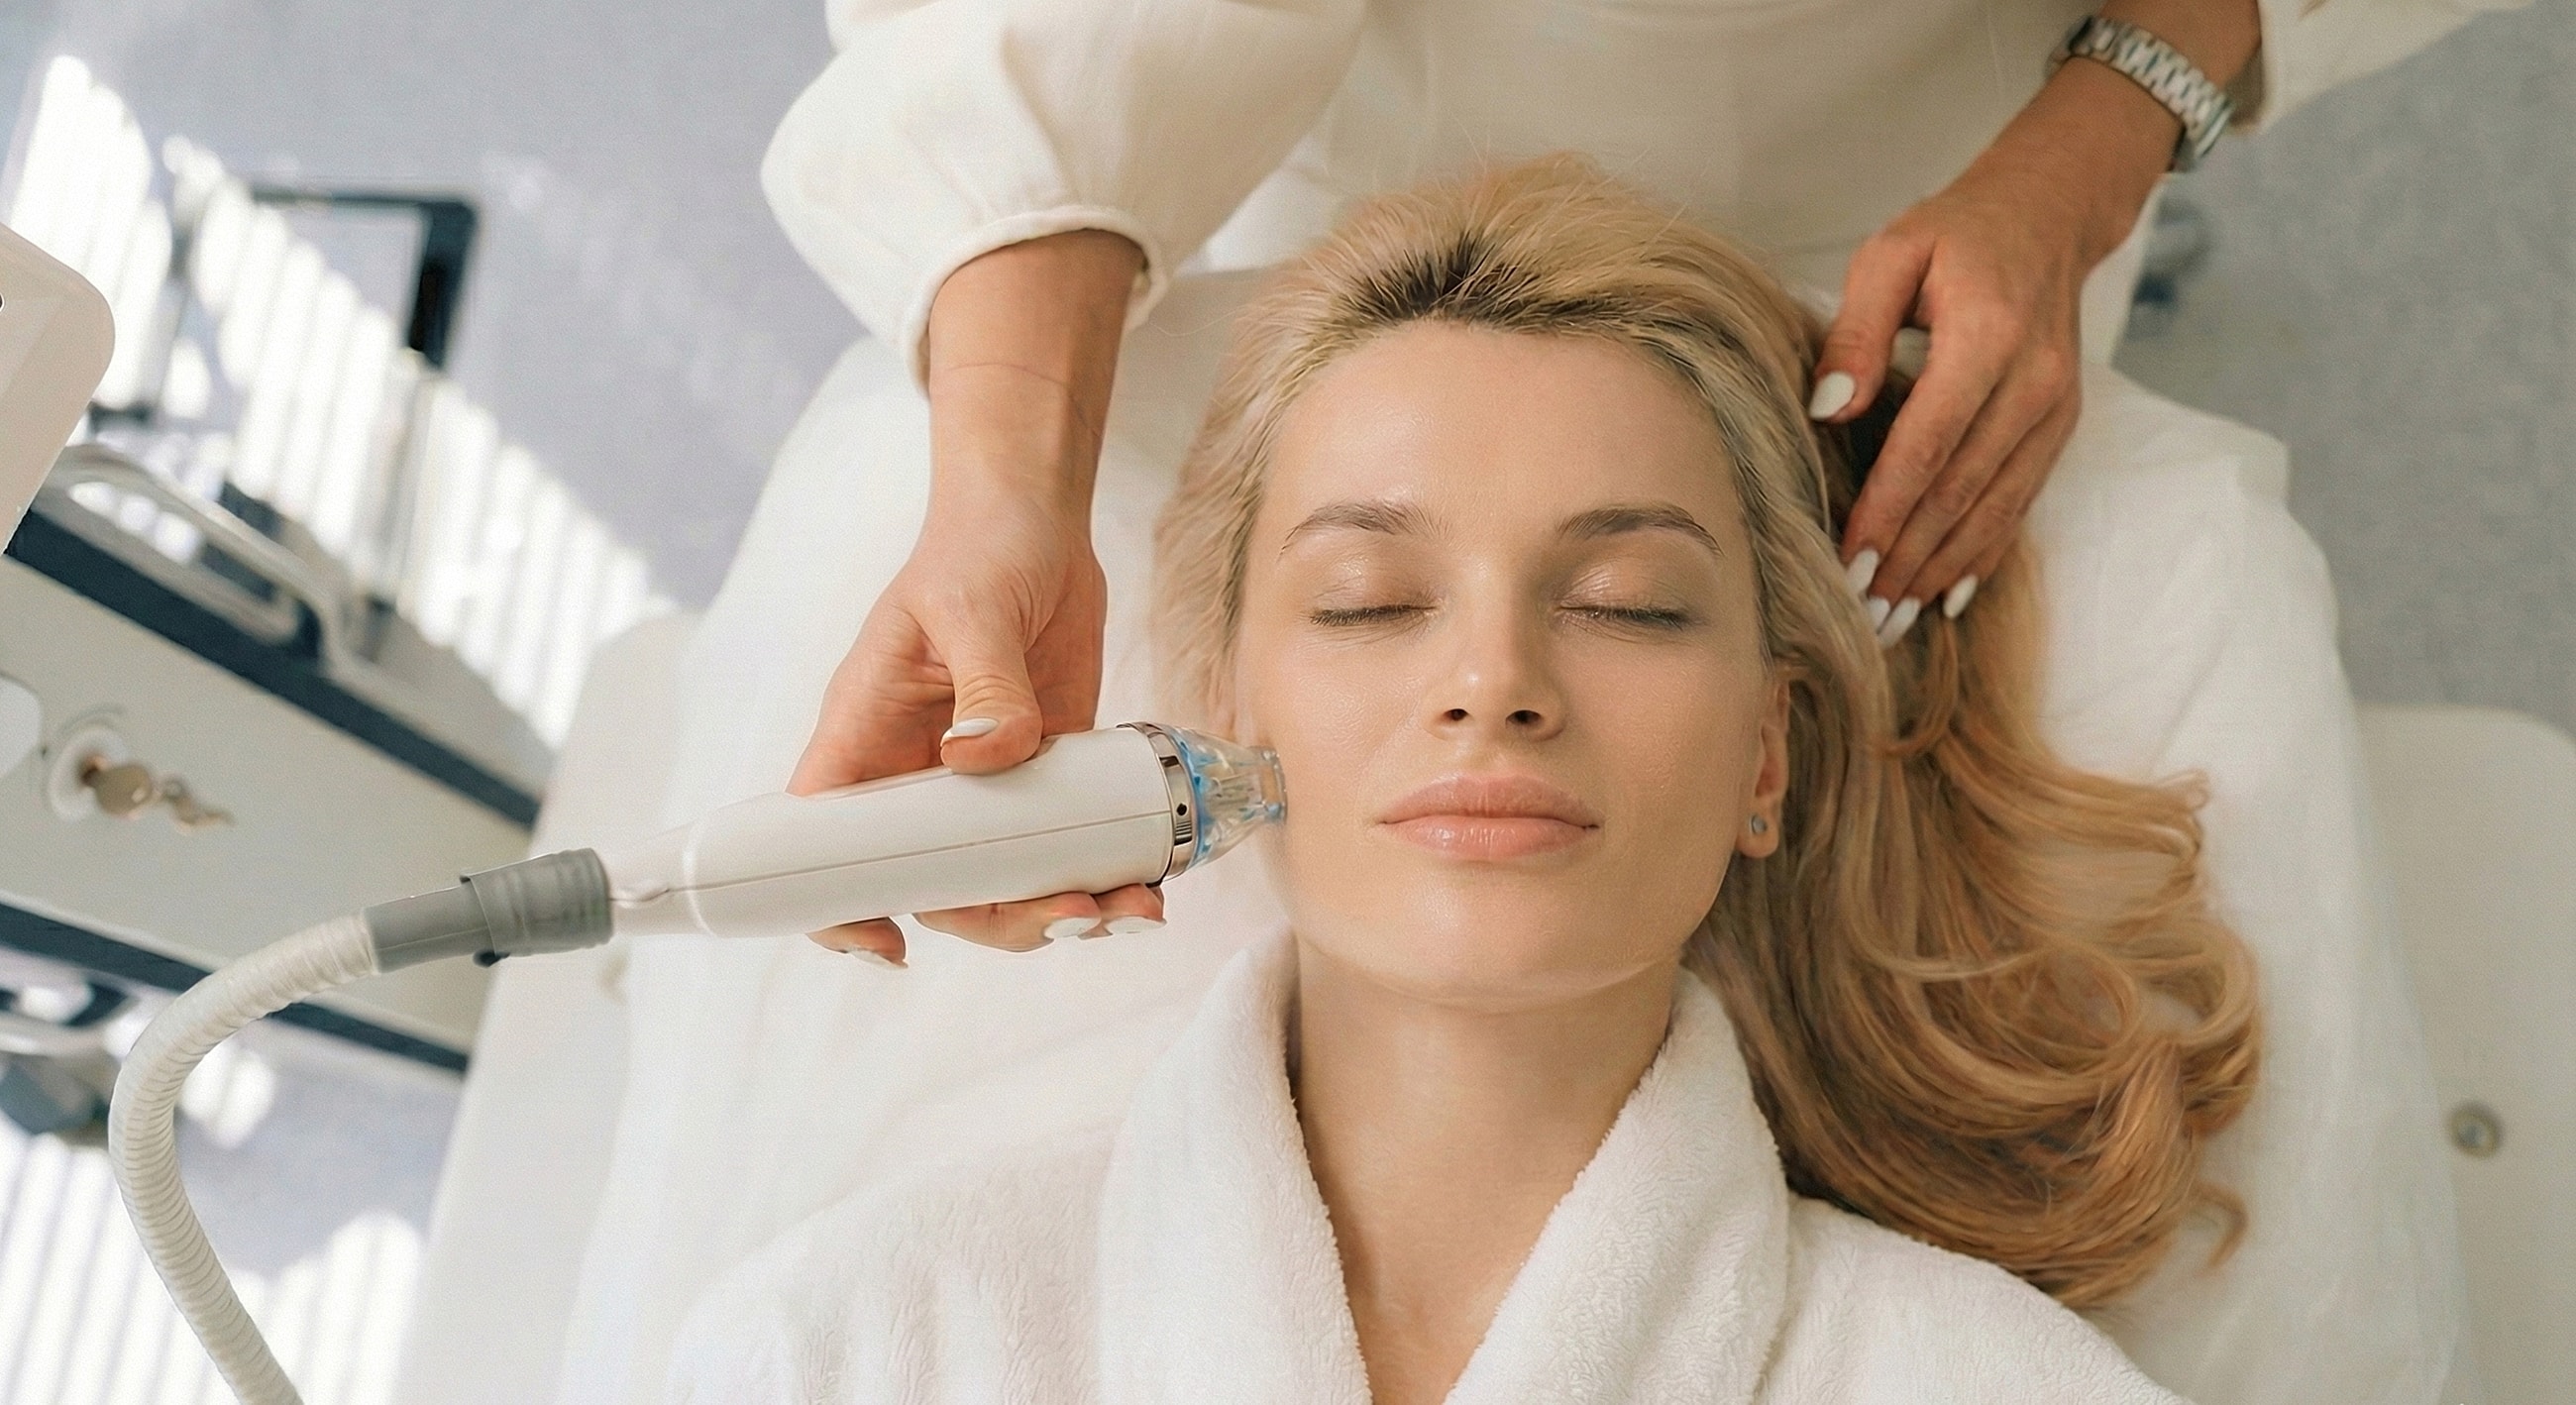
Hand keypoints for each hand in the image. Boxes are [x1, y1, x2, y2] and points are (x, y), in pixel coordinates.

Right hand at [791, 230, 1157, 964]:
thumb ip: (984, 683)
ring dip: (1064, 909)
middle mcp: (919, 777)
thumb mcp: (971, 607)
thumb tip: (987, 756)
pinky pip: (1064, 847)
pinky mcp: (1047, 775)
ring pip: (1006, 882)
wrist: (1039, 523)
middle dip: (1001, 919)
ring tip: (1132, 909)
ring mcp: (984, 785)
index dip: (843, 907)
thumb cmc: (976, 549)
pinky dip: (1102, 874)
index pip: (825, 842)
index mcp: (866, 739)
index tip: (891, 945)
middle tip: (1073, 915)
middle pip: (936, 887)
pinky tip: (1147, 882)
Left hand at [1810, 47, 2196, 641]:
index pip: (1928, 445)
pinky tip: (1947, 595)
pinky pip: (2020, 502)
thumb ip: (1857, 330)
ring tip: (1894, 619)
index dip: (1886, 512)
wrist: (2050, 215)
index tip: (1847, 563)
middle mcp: (2034, 383)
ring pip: (1995, 508)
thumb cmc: (1956, 233)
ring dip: (1942, 570)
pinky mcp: (2060, 426)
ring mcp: (2055, 409)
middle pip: (1962, 491)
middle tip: (1862, 616)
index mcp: (1988, 337)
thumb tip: (1827, 408)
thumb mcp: (1892, 252)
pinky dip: (1983, 553)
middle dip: (1909, 559)